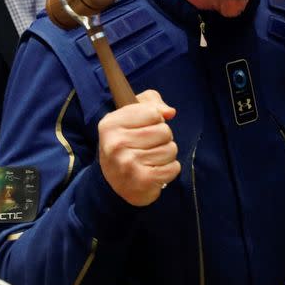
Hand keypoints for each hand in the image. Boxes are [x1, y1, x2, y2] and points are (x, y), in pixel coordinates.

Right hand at [98, 90, 180, 205]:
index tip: (145, 127)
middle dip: (163, 138)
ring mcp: (127, 164)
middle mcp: (116, 144)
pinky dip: (170, 169)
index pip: (154, 113)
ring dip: (167, 154)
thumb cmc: (127, 142)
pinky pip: (174, 167)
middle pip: (164, 131)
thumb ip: (151, 102)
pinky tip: (156, 171)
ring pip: (171, 150)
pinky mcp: (142, 181)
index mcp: (111, 123)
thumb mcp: (131, 115)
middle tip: (149, 146)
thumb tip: (169, 112)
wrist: (113, 182)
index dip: (156, 119)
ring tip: (151, 159)